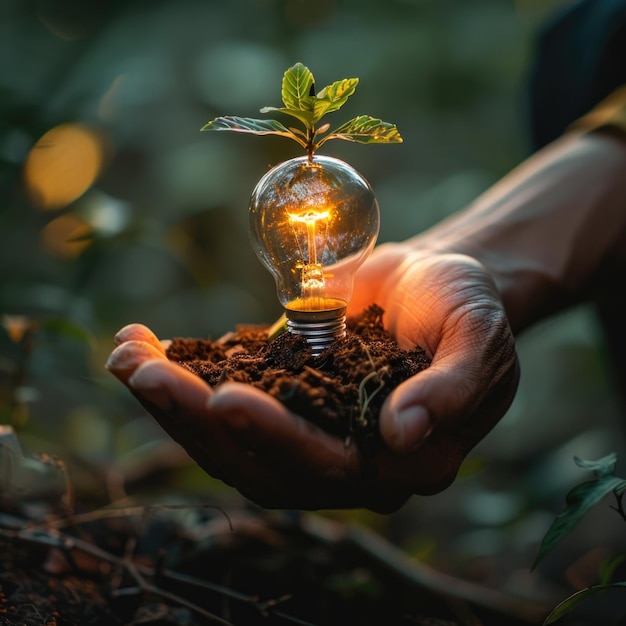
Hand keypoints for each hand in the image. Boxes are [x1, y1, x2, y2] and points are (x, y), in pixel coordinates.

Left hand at [106, 245, 518, 511]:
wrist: (435, 283)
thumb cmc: (467, 308)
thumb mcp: (479, 338)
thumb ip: (452, 390)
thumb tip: (404, 435)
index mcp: (399, 462)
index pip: (329, 466)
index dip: (277, 439)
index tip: (224, 397)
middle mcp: (344, 460)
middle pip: (260, 462)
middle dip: (197, 421)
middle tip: (142, 373)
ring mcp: (305, 430)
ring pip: (228, 439)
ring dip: (172, 402)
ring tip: (125, 356)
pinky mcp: (278, 396)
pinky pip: (221, 399)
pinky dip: (178, 378)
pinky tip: (140, 349)